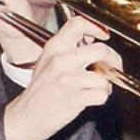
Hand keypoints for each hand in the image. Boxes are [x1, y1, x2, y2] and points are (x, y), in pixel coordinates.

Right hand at [3, 16, 121, 139]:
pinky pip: (102, 94)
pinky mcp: (74, 98)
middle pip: (101, 50)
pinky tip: (91, 98)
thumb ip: (68, 47)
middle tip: (113, 67)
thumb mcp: (48, 60)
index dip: (98, 28)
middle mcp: (61, 60)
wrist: (26, 116)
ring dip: (106, 84)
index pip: (79, 24)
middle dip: (114, 60)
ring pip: (104, 76)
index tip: (105, 36)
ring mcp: (68, 79)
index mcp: (54, 47)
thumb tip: (92, 36)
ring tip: (96, 88)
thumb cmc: (40, 90)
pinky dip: (101, 98)